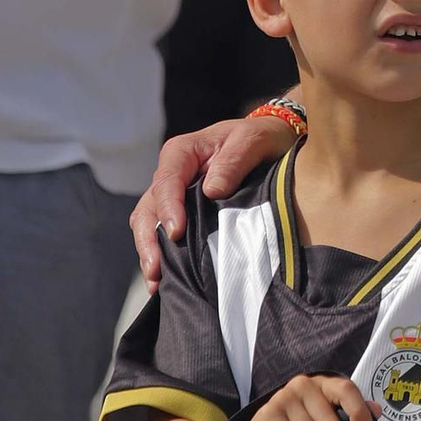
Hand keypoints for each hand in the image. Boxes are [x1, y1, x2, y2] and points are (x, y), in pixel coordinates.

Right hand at [129, 115, 293, 291]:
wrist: (271, 141)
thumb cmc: (260, 138)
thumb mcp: (252, 141)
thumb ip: (234, 161)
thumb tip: (212, 190)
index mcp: (183, 152)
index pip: (167, 181)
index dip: (168, 208)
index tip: (176, 233)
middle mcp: (173, 173)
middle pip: (149, 208)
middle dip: (149, 239)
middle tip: (156, 269)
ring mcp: (175, 195)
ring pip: (150, 224)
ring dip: (150, 251)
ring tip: (156, 282)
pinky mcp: (182, 212)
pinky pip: (163, 233)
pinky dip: (161, 255)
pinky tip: (163, 280)